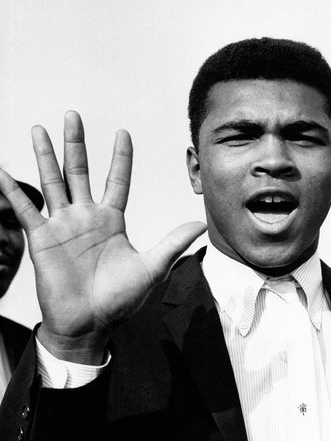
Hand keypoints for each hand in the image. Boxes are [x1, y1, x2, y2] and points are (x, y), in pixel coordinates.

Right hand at [0, 111, 205, 363]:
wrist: (89, 324)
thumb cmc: (119, 301)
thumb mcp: (151, 268)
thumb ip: (172, 244)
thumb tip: (200, 225)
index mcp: (112, 221)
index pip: (117, 180)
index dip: (120, 158)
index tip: (123, 133)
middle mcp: (86, 217)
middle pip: (80, 171)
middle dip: (76, 143)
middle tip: (72, 115)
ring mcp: (62, 225)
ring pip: (53, 182)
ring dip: (45, 156)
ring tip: (39, 129)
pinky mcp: (42, 239)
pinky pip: (26, 209)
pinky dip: (12, 190)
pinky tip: (1, 170)